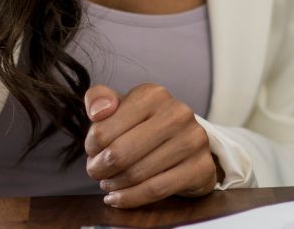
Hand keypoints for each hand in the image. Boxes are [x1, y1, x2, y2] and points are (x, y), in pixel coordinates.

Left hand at [84, 83, 218, 207]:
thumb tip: (96, 112)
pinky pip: (157, 190)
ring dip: (115, 184)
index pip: (105, 127)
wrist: (188, 142)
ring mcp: (193, 140)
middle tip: (95, 173)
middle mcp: (176, 113)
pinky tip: (118, 199)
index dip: (91, 145)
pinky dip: (131, 198)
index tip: (91, 152)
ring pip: (138, 173)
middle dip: (100, 167)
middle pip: (120, 152)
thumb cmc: (145, 122)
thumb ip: (99, 99)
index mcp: (152, 94)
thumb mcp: (121, 104)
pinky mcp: (202, 168)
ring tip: (107, 184)